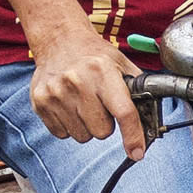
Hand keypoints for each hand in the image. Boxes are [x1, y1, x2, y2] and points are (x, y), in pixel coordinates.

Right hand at [28, 19, 147, 157]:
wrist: (59, 40)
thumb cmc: (94, 55)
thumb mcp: (121, 63)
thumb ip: (139, 90)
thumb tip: (152, 122)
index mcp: (102, 71)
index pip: (124, 112)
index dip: (133, 136)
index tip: (137, 152)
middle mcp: (77, 81)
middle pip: (102, 131)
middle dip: (105, 124)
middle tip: (101, 105)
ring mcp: (56, 93)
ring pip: (82, 136)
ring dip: (87, 125)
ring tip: (83, 103)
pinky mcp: (40, 103)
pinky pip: (62, 134)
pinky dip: (69, 125)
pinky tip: (69, 104)